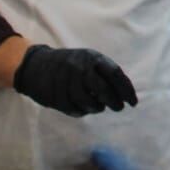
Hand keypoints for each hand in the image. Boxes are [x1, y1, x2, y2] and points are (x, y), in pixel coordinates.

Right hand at [13, 44, 137, 117]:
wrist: (36, 64)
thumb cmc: (73, 65)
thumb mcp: (90, 60)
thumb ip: (107, 73)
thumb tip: (127, 94)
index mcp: (92, 58)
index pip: (115, 74)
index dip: (126, 90)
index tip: (133, 102)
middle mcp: (79, 68)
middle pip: (103, 89)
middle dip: (114, 102)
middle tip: (119, 107)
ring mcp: (65, 81)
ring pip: (88, 102)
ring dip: (98, 108)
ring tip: (100, 107)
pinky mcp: (54, 95)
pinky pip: (73, 109)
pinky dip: (82, 112)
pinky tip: (85, 109)